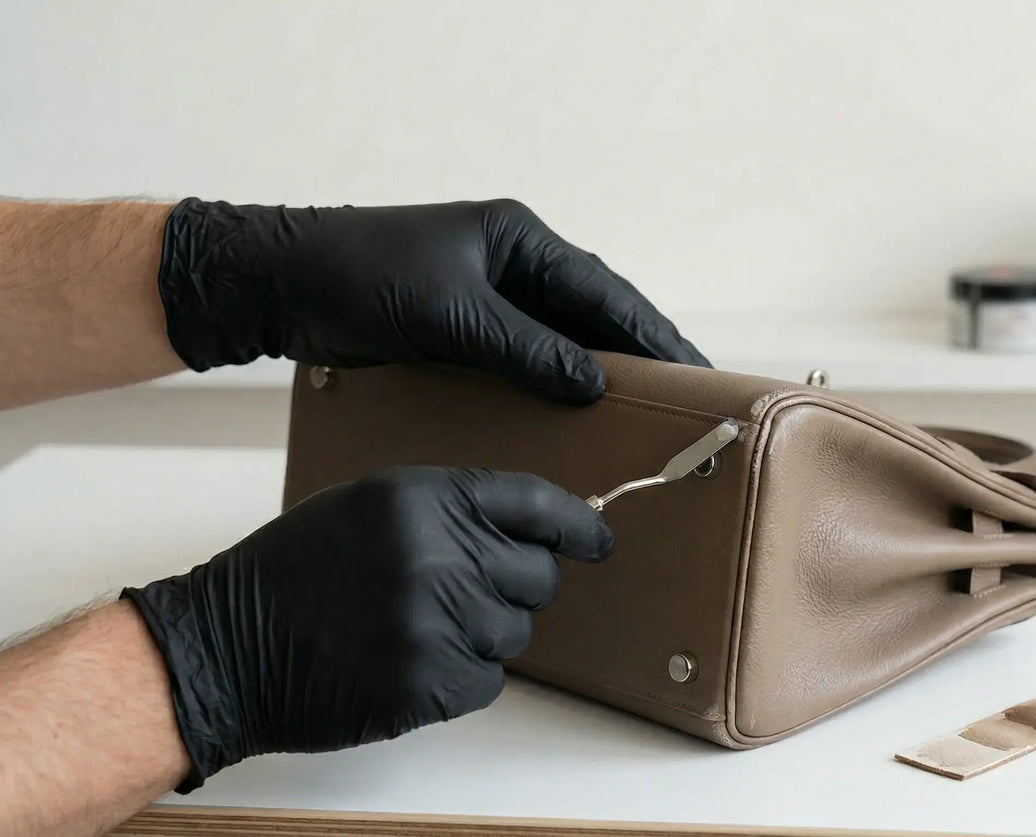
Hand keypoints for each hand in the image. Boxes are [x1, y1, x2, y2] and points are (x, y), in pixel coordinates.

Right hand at [120, 467, 610, 790]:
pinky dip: (460, 679)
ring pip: (515, 632)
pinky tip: (407, 663)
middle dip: (514, 589)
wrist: (224, 649)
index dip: (576, 524)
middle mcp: (437, 555)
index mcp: (421, 499)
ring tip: (412, 628)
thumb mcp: (367, 508)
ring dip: (480, 635)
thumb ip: (449, 510)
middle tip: (462, 595)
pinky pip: (490, 681)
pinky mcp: (430, 682)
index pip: (533, 503)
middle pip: (538, 576)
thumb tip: (531, 531)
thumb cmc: (293, 575)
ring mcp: (436, 622)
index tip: (598, 539)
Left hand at [156, 198, 709, 403]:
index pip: (607, 293)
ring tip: (641, 419)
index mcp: (521, 240)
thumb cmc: (360, 278)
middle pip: (593, 316)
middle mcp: (513, 263)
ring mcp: (488, 295)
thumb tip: (593, 384)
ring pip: (561, 341)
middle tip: (685, 402)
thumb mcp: (452, 313)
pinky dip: (551, 386)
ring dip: (596, 376)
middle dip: (638, 358)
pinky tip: (571, 419)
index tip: (698, 372)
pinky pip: (524, 359)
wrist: (278, 284)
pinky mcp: (461, 328)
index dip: (655, 335)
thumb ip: (526, 347)